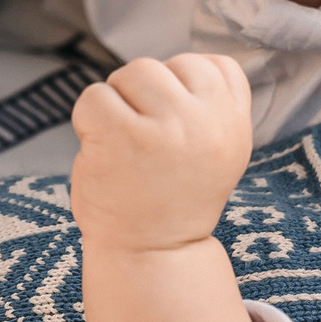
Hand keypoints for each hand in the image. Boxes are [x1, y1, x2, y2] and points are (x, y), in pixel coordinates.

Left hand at [69, 54, 254, 252]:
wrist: (151, 256)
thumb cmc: (171, 199)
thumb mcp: (215, 150)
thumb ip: (208, 106)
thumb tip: (176, 66)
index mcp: (235, 123)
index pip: (216, 65)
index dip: (183, 90)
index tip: (175, 132)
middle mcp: (208, 121)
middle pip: (164, 65)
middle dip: (142, 97)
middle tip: (143, 144)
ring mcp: (167, 127)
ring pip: (130, 73)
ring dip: (115, 105)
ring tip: (124, 148)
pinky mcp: (124, 135)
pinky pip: (93, 96)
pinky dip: (86, 121)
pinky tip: (101, 153)